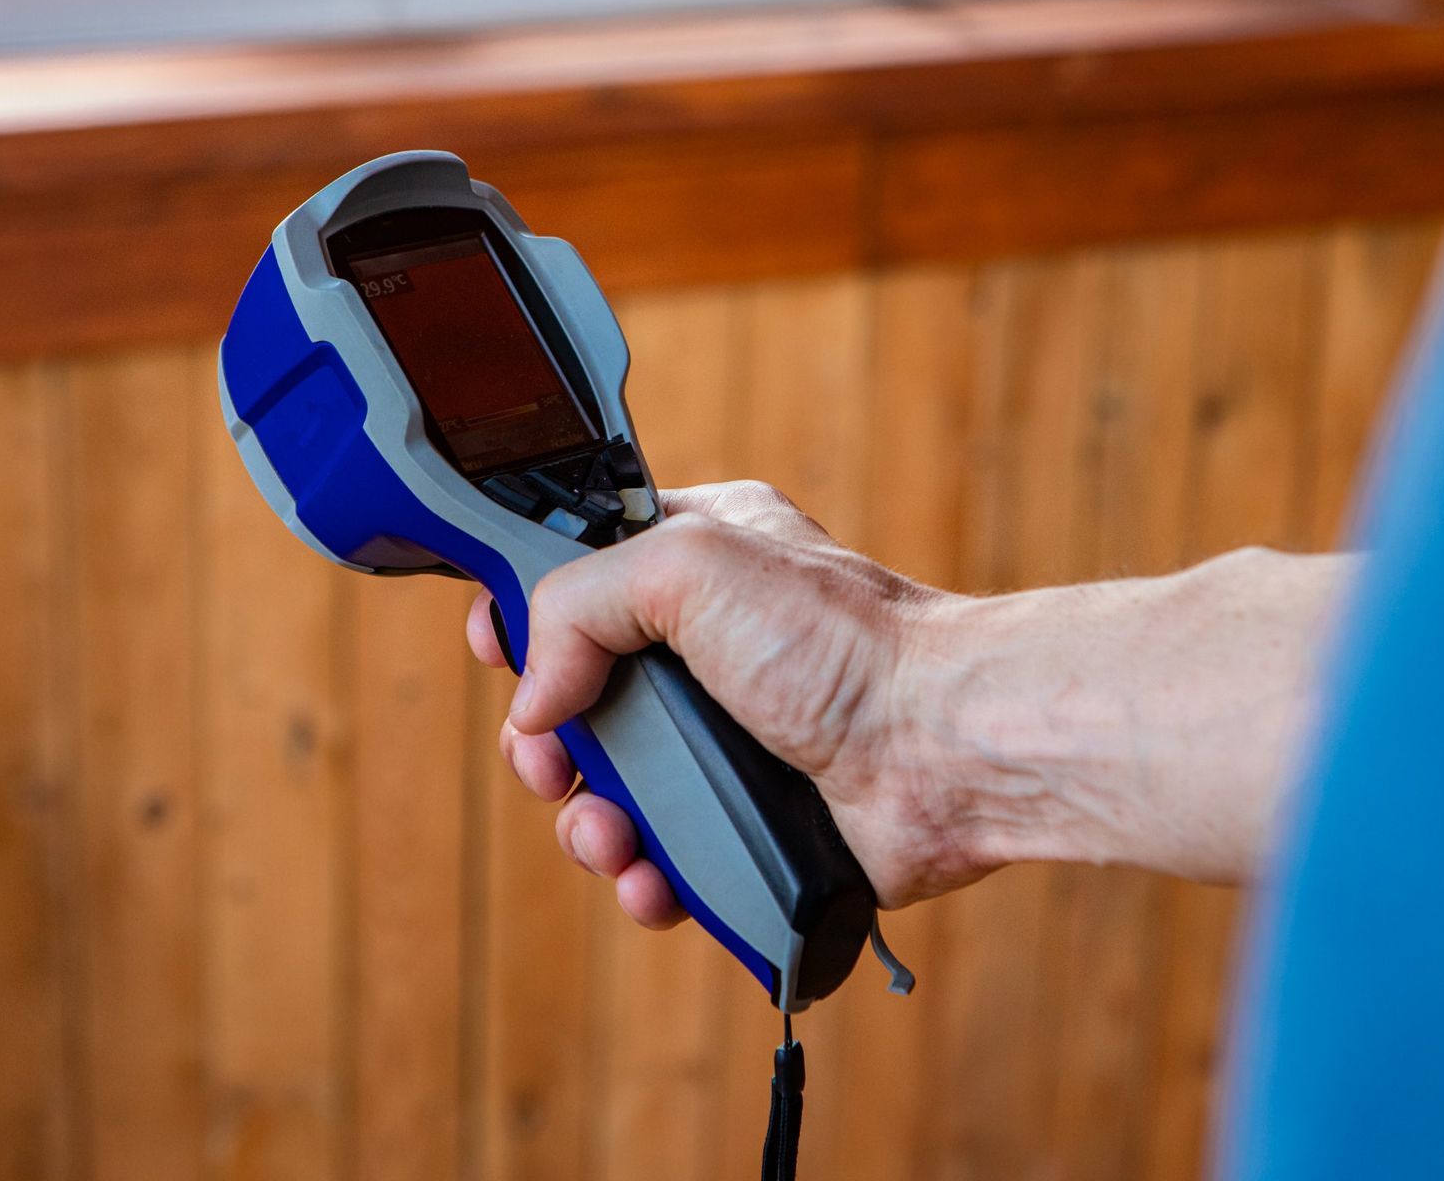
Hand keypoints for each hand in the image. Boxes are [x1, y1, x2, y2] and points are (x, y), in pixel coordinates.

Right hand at [466, 482, 979, 928]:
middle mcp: (709, 650)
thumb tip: (536, 701)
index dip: (525, 612)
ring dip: (588, 824)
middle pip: (578, 699)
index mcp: (698, 561)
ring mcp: (731, 741)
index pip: (578, 573)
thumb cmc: (846, 644)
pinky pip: (667, 858)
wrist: (946, 750)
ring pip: (613, 791)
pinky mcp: (752, 822)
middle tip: (550, 763)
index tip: (498, 648)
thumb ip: (581, 603)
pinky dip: (645, 877)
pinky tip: (652, 882)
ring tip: (611, 837)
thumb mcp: (692, 565)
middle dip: (546, 743)